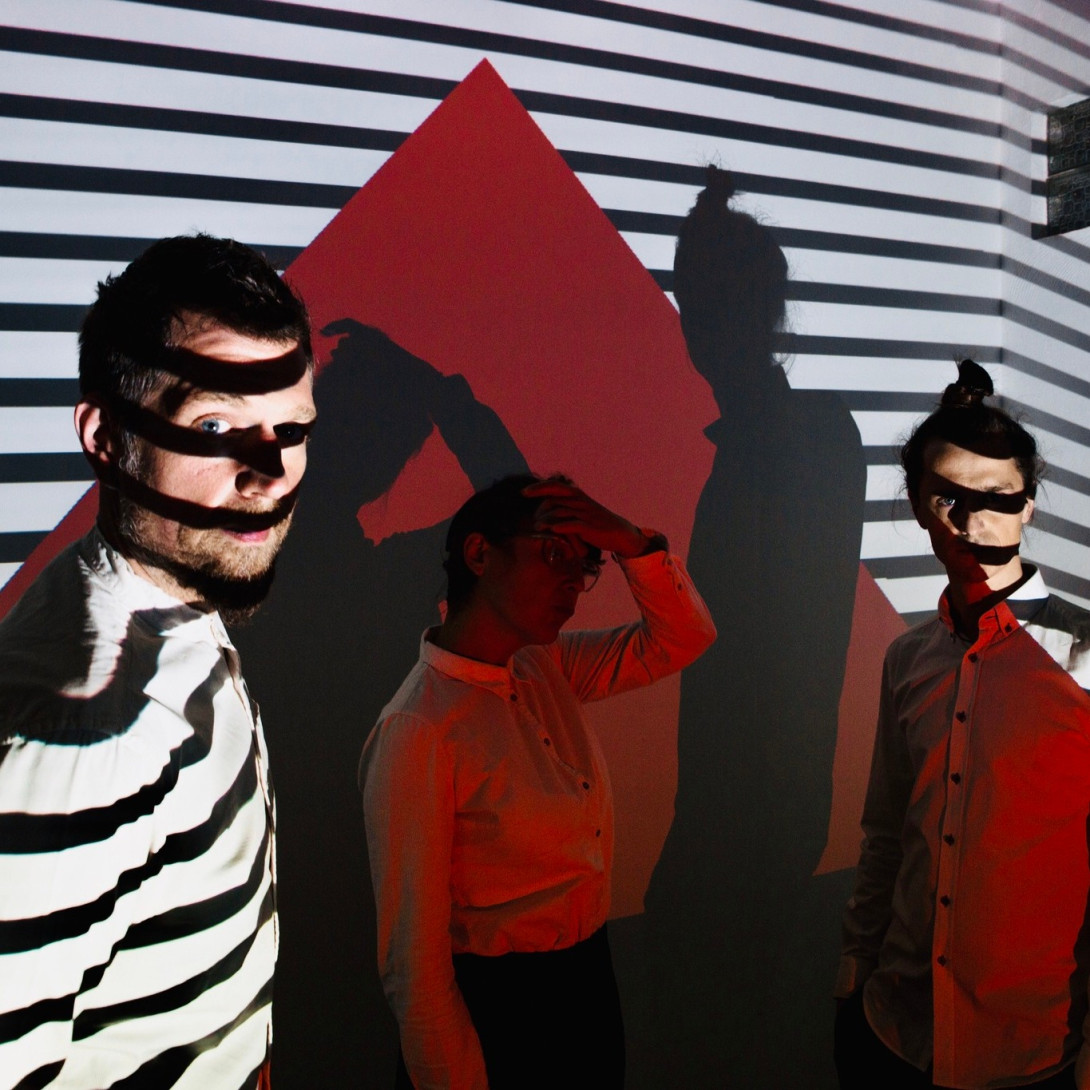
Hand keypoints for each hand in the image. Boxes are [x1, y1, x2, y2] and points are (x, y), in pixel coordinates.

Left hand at [523, 479, 647, 557]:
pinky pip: (573, 525)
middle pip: (553, 501)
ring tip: (537, 528)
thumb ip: (565, 506)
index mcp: (577, 495)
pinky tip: (553, 531)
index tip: (523, 492)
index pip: (555, 486)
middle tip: (534, 521)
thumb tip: (544, 506)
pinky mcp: (589, 527)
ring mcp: (585, 514)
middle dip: (540, 510)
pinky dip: (561, 527)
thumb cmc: (595, 522)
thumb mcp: (580, 510)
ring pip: (560, 513)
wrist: (619, 532)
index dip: (538, 488)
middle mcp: (580, 501)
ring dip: (546, 520)